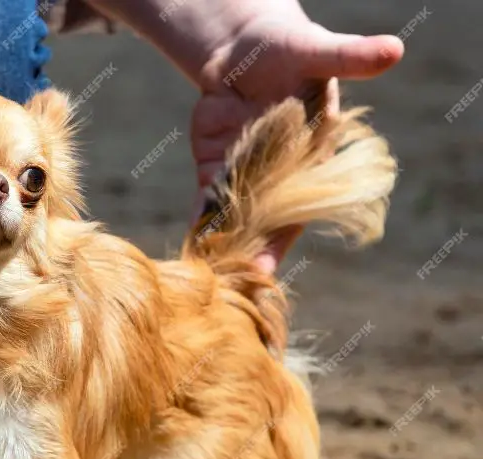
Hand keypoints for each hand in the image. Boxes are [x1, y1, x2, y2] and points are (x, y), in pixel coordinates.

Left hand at [190, 11, 402, 269]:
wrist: (246, 47)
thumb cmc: (293, 48)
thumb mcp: (319, 51)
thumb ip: (349, 57)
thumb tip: (394, 49)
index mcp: (314, 158)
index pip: (302, 205)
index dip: (284, 236)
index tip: (267, 266)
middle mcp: (280, 175)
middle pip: (265, 220)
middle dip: (249, 251)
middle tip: (233, 283)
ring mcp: (246, 174)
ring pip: (235, 216)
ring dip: (222, 244)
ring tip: (208, 276)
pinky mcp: (215, 166)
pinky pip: (207, 200)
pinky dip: (200, 221)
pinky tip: (191, 244)